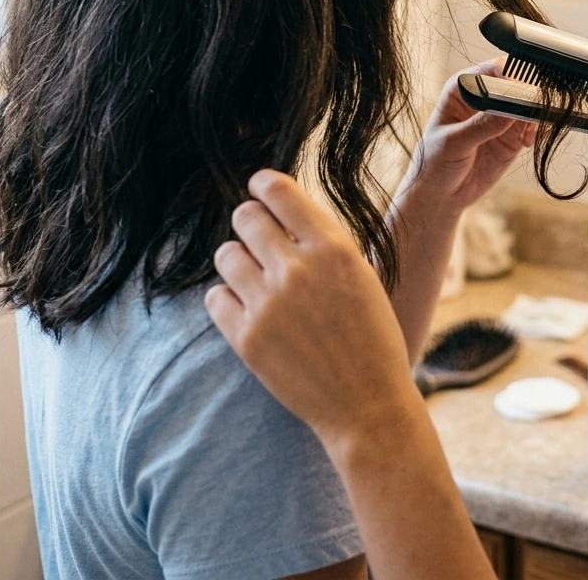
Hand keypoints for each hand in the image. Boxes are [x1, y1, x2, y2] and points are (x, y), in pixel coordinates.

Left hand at [207, 170, 418, 448]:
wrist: (367, 403)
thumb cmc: (372, 338)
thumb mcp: (361, 276)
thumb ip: (323, 243)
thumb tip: (282, 211)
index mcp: (334, 248)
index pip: (278, 191)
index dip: (263, 184)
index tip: (259, 188)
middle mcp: (298, 269)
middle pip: (246, 218)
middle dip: (250, 223)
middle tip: (258, 237)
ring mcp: (268, 304)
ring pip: (226, 255)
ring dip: (238, 261)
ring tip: (256, 278)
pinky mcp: (246, 338)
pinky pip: (215, 297)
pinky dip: (229, 299)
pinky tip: (250, 309)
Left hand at [396, 60, 535, 214]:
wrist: (441, 193)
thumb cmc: (436, 161)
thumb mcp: (453, 143)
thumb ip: (480, 126)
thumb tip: (509, 111)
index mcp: (463, 88)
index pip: (492, 70)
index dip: (509, 77)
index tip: (519, 93)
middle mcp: (485, 97)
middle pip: (516, 84)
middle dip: (528, 96)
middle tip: (532, 114)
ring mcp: (501, 116)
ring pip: (528, 104)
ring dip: (536, 114)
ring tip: (529, 134)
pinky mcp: (513, 135)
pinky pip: (533, 125)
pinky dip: (538, 130)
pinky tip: (529, 143)